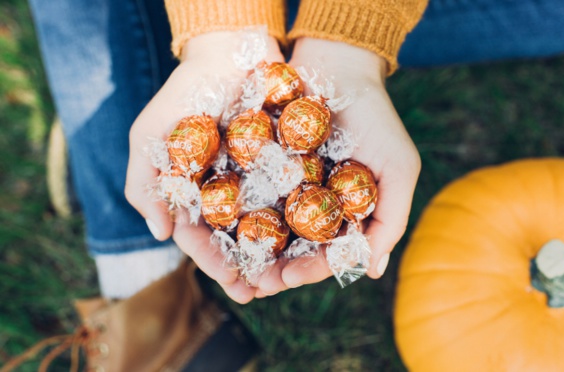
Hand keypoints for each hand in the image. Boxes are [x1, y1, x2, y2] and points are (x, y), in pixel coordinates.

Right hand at [125, 32, 283, 303]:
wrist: (229, 53)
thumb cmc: (184, 93)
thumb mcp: (150, 135)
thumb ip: (145, 183)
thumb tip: (159, 233)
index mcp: (193, 194)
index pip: (200, 238)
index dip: (212, 262)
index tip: (230, 280)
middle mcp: (225, 194)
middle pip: (235, 240)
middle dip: (247, 269)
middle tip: (262, 293)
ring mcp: (255, 181)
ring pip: (265, 226)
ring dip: (275, 254)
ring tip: (288, 277)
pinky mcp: (283, 165)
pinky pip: (292, 197)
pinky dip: (300, 219)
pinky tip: (313, 238)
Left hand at [254, 38, 420, 296]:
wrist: (340, 65)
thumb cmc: (377, 118)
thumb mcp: (398, 167)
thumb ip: (392, 218)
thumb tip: (374, 272)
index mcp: (347, 214)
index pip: (328, 254)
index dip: (309, 269)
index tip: (288, 277)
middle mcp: (317, 205)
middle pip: (294, 247)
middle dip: (273, 268)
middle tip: (251, 283)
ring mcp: (290, 186)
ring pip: (269, 228)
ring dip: (250, 250)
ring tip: (229, 266)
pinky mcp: (266, 165)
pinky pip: (249, 193)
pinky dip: (236, 211)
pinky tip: (217, 224)